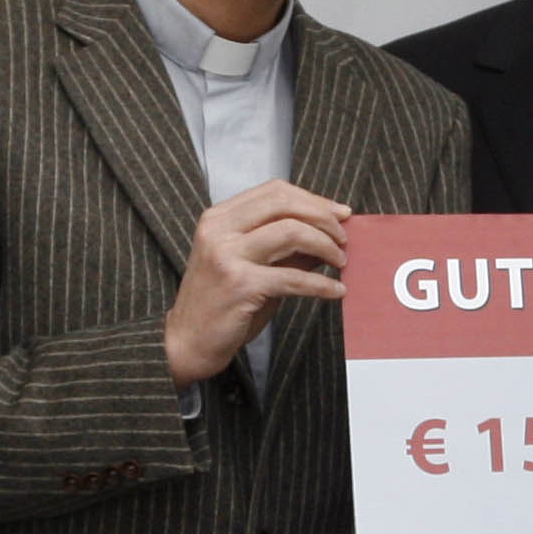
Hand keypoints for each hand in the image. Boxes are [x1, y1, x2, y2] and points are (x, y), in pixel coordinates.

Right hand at [164, 180, 350, 383]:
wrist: (187, 342)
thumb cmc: (221, 304)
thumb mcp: (252, 265)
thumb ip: (285, 247)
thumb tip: (330, 234)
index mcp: (219, 217)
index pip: (274, 191)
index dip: (313, 199)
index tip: (339, 214)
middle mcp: (219, 230)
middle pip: (284, 204)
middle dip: (323, 217)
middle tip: (345, 237)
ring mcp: (227, 256)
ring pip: (291, 232)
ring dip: (326, 246)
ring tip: (341, 262)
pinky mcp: (240, 285)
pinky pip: (293, 278)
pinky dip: (321, 284)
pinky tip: (336, 291)